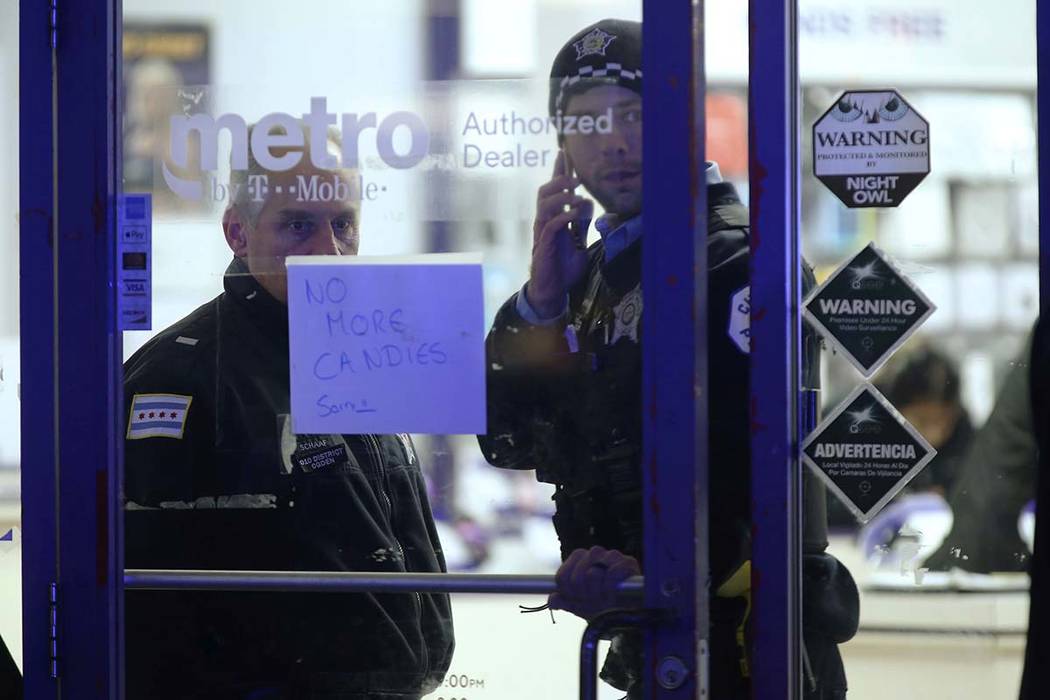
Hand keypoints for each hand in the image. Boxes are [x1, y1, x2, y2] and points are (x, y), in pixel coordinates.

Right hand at [525, 150, 592, 317]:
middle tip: (576, 178)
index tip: (563, 153)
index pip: (554, 190)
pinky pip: (550, 224)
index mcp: (553, 218)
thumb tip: (586, 203)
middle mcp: (544, 222)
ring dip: (561, 196)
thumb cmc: (564, 268)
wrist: (554, 290)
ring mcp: (542, 232)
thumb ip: (582, 224)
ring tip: (577, 195)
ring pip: (544, 204)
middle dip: (559, 179)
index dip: (557, 171)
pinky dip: (563, 216)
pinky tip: (575, 214)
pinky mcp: (543, 245)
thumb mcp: (579, 242)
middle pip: (544, 191)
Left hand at [549, 546, 639, 619]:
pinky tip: (614, 595)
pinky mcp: (628, 562)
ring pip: (592, 573)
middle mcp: (594, 552)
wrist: (627, 609)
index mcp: (578, 558)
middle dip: (584, 596)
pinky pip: (612, 573)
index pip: (562, 577)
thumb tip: (552, 600)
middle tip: (593, 602)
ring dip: (597, 593)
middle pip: (576, 577)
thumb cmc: (600, 604)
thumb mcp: (578, 605)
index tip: (577, 601)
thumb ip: (562, 601)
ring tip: (603, 600)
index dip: (568, 594)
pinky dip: (611, 589)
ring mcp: (611, 555)